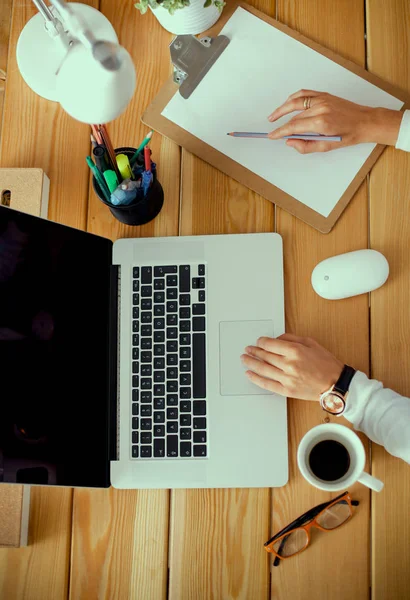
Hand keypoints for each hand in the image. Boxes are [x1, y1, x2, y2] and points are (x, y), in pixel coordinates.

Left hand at [241, 333, 343, 399]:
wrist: (334, 383)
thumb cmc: (325, 363)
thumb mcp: (311, 343)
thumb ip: (292, 338)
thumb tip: (277, 339)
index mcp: (295, 351)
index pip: (270, 344)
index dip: (261, 342)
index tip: (258, 341)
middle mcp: (289, 364)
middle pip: (265, 356)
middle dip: (254, 351)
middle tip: (248, 349)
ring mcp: (287, 378)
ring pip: (263, 369)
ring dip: (251, 363)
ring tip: (244, 359)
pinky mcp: (287, 390)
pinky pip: (267, 384)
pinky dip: (256, 379)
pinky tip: (249, 374)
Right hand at [267, 89, 403, 153]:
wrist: (365, 121)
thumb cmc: (349, 135)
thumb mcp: (327, 146)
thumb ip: (306, 146)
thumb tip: (290, 142)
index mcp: (321, 122)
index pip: (294, 127)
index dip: (280, 132)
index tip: (272, 136)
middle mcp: (320, 108)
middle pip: (294, 116)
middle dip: (282, 124)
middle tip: (273, 130)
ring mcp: (322, 99)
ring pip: (296, 102)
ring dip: (283, 108)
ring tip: (274, 116)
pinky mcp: (324, 95)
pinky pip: (304, 94)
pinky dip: (293, 98)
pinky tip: (287, 103)